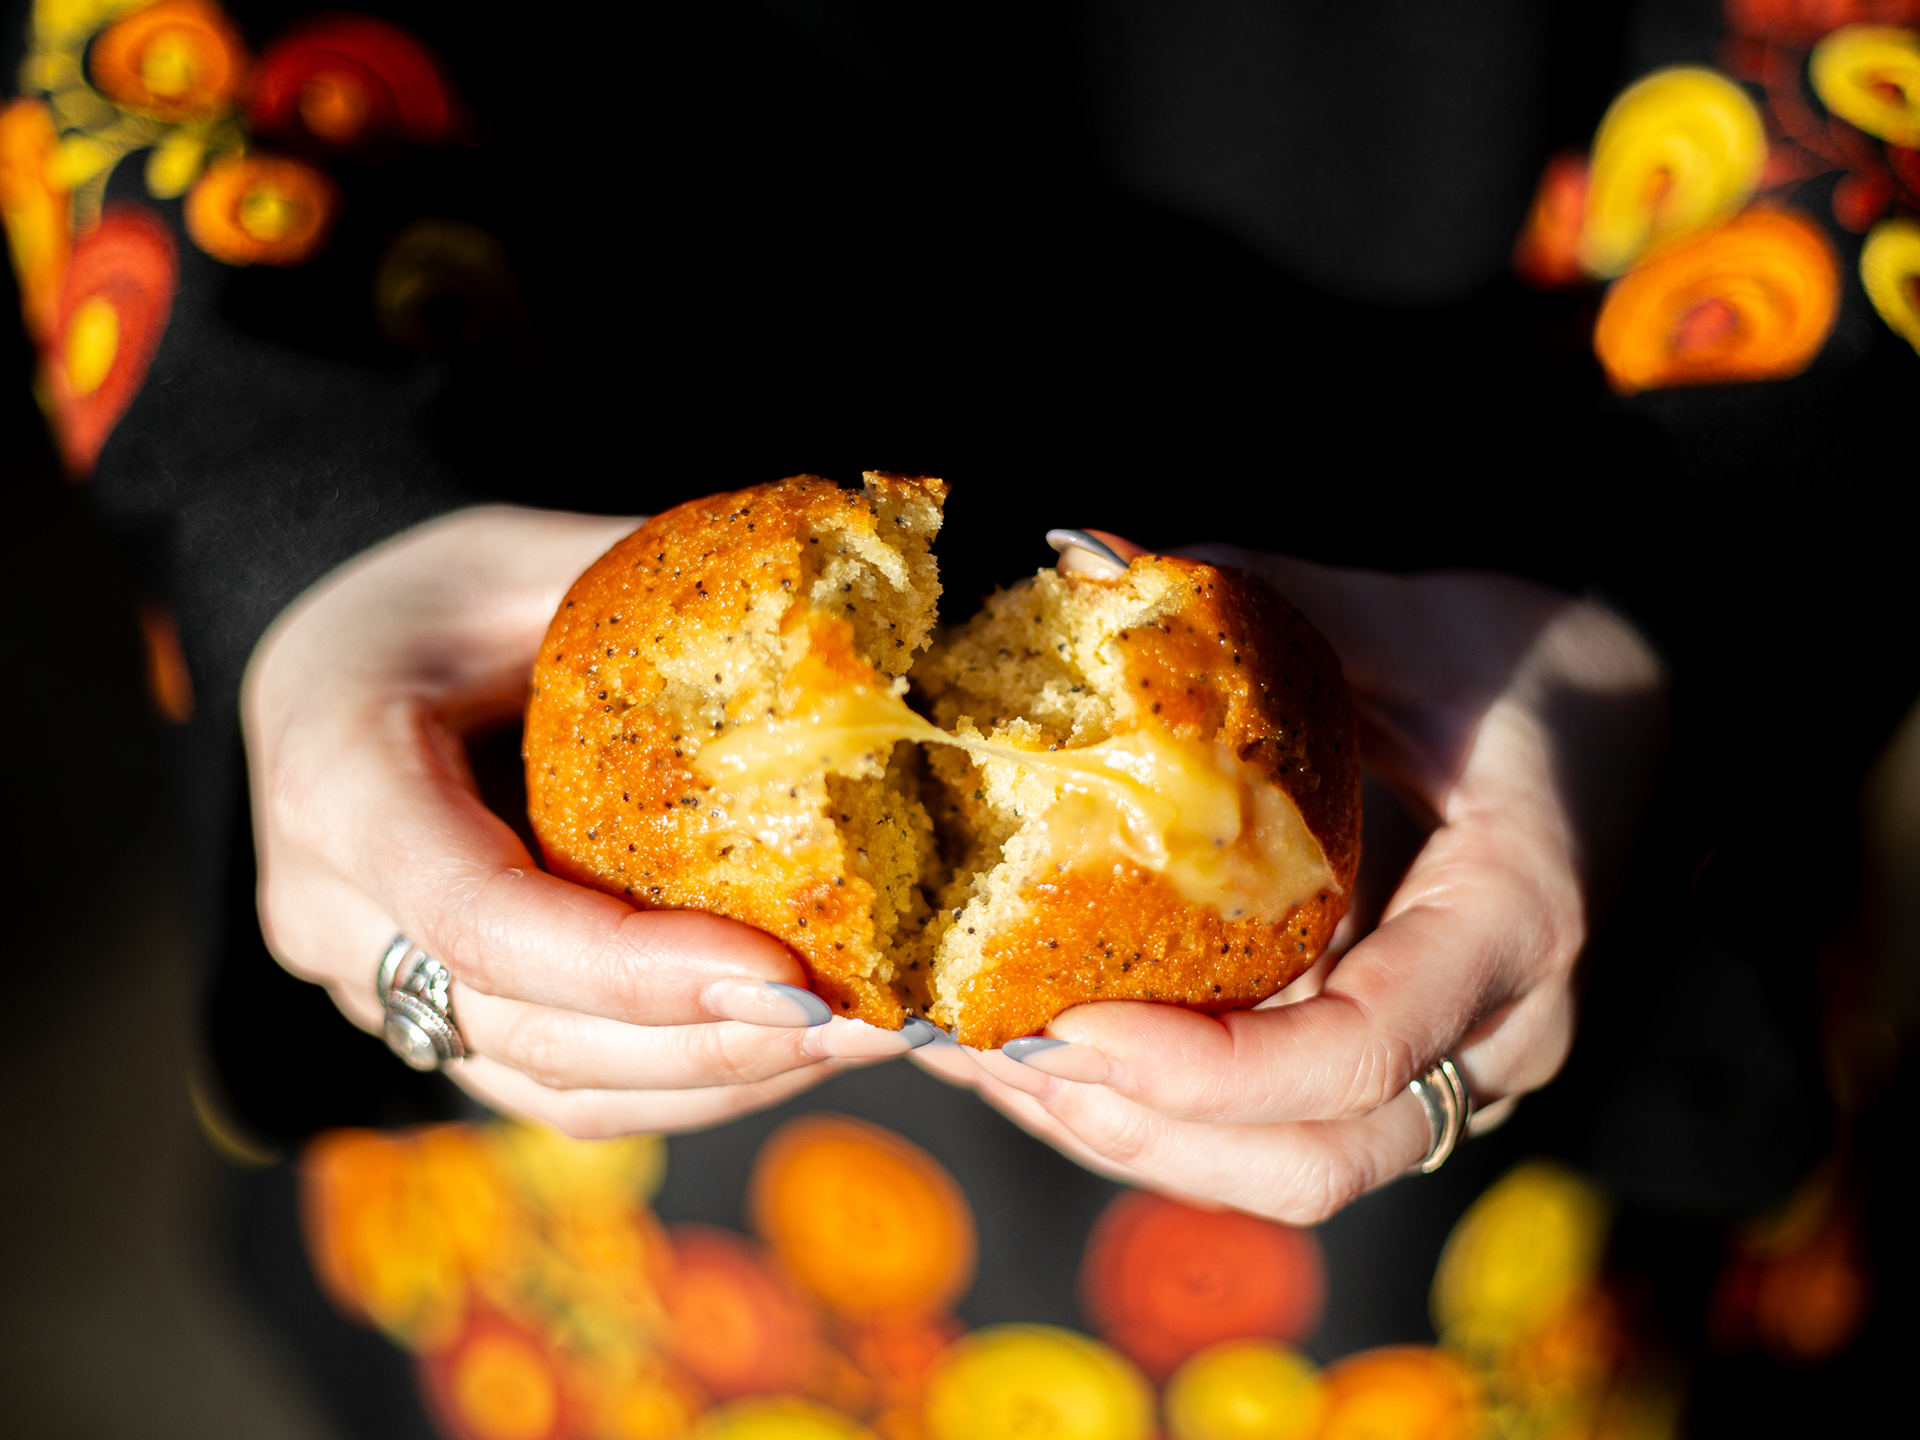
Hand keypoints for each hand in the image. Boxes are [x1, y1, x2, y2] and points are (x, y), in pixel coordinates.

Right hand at [242, 507, 911, 1136]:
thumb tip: (848, 601)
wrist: (341, 673)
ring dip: (728, 1075)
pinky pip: (575, 1092)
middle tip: (873, 1016)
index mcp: (335, 784)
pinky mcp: (451, 1027)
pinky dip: (699, 1078)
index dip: (630, 969)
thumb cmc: (432, 602)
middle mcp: (337, 919)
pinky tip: (807, 1036)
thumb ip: (646, 586)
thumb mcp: (521, 557)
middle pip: (533, 1032)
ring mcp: (384, 990)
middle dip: (718, 1040)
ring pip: (562, 1088)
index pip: (479, 918)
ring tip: (870, 1033)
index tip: (783, 974)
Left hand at [915, 536, 1666, 1221]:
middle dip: (1142, 1126)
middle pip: (1315, 1159)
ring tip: (992, 1064)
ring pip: (1290, 1171)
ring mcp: (1457, 1067)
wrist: (1638, 723)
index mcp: (1516, 921)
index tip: (1070, 1023)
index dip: (1210, 1067)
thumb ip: (1266, 598)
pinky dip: (1165, 1111)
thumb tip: (1080, 552)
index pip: (1361, 1051)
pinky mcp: (1406, 1068)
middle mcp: (1497, 1033)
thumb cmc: (1532, 667)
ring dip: (1136, 1137)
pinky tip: (1056, 1045)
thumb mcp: (1415, 622)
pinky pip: (1283, 1132)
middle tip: (998, 1054)